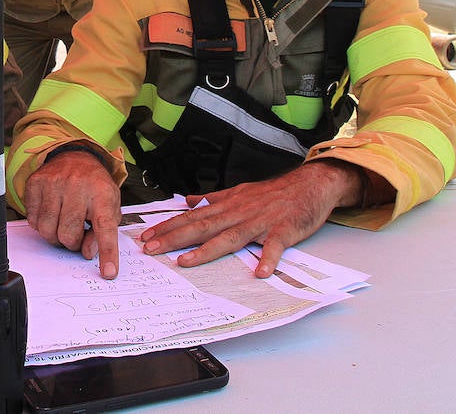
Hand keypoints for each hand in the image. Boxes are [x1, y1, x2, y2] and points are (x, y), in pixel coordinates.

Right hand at [23, 150, 121, 277]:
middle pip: (69, 235)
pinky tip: (52, 213)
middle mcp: (77, 186)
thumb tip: (89, 253)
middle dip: (72, 243)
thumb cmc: (94, 185)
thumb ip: (104, 232)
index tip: (109, 272)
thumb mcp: (110, 206)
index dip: (107, 252)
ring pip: (48, 230)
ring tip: (63, 224)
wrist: (75, 156)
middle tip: (77, 234)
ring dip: (55, 236)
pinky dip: (41, 224)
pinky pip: (33, 220)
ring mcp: (54, 183)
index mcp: (102, 194)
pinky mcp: (36, 183)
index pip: (105, 227)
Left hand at [138, 161, 363, 276]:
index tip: (146, 236)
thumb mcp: (239, 191)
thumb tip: (189, 201)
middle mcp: (239, 213)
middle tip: (150, 248)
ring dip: (207, 250)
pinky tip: (260, 271)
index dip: (168, 227)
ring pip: (230, 236)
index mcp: (228, 205)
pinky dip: (268, 258)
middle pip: (202, 226)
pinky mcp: (283, 230)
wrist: (309, 184)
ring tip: (186, 262)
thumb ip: (214, 199)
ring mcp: (260, 222)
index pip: (192, 216)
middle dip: (175, 238)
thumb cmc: (274, 192)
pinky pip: (274, 246)